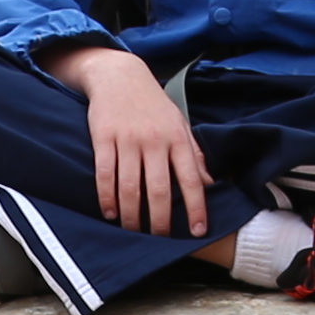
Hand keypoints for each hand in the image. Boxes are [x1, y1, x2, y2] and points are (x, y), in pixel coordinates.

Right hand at [53, 43, 212, 234]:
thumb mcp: (180, 124)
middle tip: (159, 239)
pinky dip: (107, 198)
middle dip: (161, 220)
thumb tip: (210, 183)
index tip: (199, 231)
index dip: (196, 208)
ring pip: (131, 187)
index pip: (191, 179)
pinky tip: (110, 212)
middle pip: (159, 190)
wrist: (120, 75)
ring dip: (132, 215)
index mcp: (178, 139)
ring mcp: (128, 139)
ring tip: (133, 230)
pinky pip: (105, 174)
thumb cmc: (153, 105)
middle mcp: (155, 140)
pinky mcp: (104, 138)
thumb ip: (194, 154)